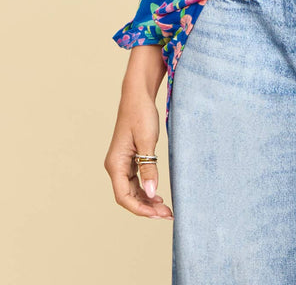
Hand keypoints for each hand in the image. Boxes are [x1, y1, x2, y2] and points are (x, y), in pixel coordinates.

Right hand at [104, 85, 173, 219]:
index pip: (124, 197)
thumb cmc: (141, 114)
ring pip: (132, 191)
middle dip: (146, 208)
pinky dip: (146, 190)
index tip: (157, 214)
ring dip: (147, 201)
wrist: (137, 95)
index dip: (140, 209)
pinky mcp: (129, 159)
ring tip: (165, 209)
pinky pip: (135, 181)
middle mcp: (115, 166)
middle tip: (167, 214)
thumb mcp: (147, 140)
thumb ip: (148, 167)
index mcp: (115, 164)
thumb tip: (151, 192)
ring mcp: (121, 163)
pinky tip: (157, 195)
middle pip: (128, 197)